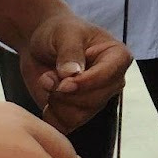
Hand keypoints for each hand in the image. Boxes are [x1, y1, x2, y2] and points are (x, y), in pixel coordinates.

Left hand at [22, 11, 132, 132]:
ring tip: (48, 82)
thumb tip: (72, 74)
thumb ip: (70, 52)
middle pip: (94, 100)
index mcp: (118, 57)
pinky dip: (52, 116)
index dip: (86, 83)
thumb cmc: (58, 32)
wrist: (39, 45)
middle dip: (65, 93)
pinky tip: (48, 99)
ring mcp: (96, 98)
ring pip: (79, 115)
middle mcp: (111, 81)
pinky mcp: (78, 112)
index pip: (110, 76)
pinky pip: (67, 125)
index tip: (63, 82)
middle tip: (47, 77)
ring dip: (56, 102)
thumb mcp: (64, 34)